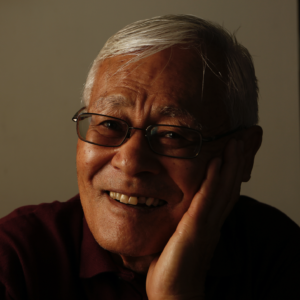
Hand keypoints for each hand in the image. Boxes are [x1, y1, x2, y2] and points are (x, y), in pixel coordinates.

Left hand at [146, 139, 244, 299]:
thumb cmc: (172, 267)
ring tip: (235, 145)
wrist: (173, 294)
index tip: (232, 153)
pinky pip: (206, 200)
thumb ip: (183, 222)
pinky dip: (213, 181)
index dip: (230, 173)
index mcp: (208, 223)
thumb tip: (176, 209)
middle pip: (228, 188)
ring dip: (230, 165)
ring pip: (223, 190)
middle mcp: (212, 222)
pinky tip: (216, 163)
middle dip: (236, 163)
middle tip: (240, 141)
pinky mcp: (196, 229)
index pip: (223, 193)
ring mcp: (206, 225)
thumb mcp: (179, 237)